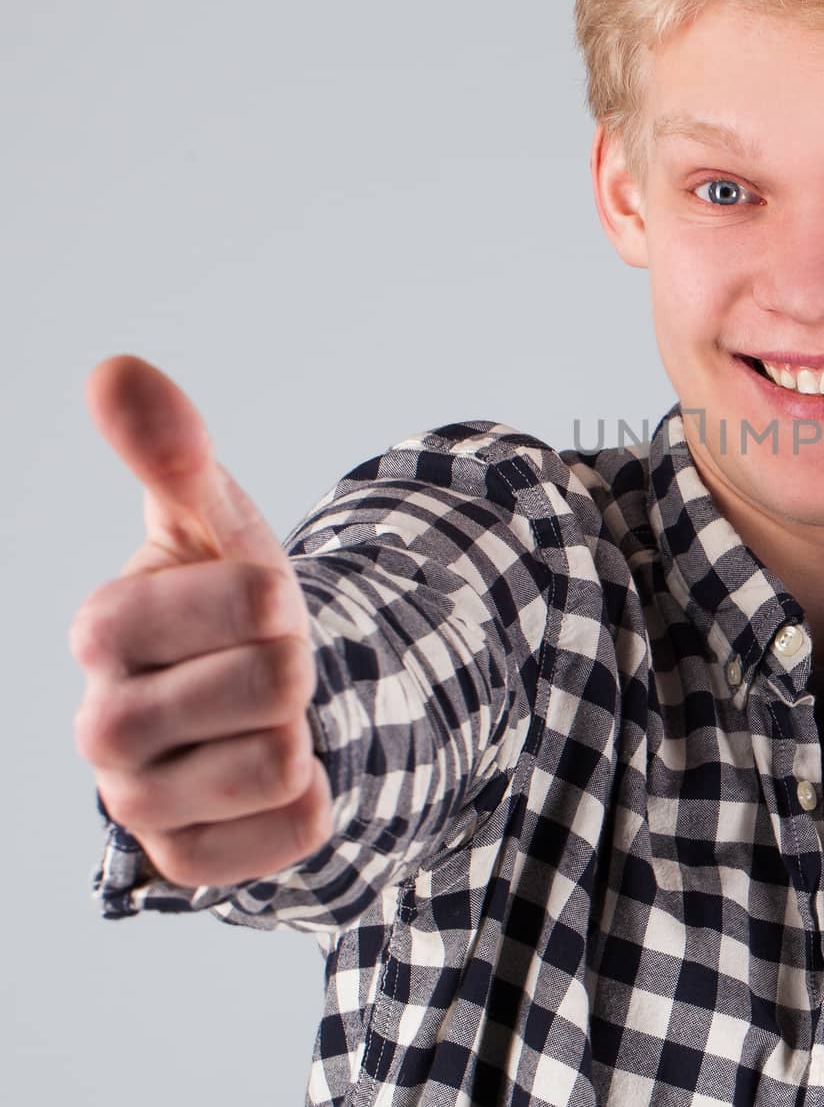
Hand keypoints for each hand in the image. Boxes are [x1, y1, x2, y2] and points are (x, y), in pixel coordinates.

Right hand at [70, 355, 332, 886]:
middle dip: (300, 663)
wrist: (249, 706)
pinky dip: (313, 803)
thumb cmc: (228, 603)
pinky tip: (280, 779)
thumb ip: (172, 451)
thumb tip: (116, 368)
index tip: (265, 601)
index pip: (250, 600)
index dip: (284, 596)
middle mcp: (102, 723)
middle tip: (275, 664)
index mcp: (105, 627)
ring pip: (283, 762)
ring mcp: (138, 801)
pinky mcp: (185, 863)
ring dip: (307, 731)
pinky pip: (292, 835)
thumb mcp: (214, 523)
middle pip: (274, 682)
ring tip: (270, 720)